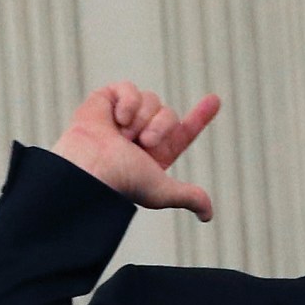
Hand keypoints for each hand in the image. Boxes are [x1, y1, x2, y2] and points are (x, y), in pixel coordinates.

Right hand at [48, 82, 220, 221]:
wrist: (89, 168)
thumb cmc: (121, 182)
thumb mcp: (162, 190)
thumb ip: (189, 196)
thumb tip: (208, 216)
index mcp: (152, 154)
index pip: (181, 132)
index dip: (199, 117)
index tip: (214, 100)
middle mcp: (138, 135)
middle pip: (168, 113)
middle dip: (160, 126)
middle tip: (141, 143)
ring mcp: (121, 117)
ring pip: (151, 100)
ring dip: (141, 118)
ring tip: (121, 136)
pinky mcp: (105, 101)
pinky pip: (128, 88)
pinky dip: (127, 102)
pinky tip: (116, 119)